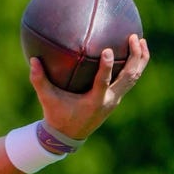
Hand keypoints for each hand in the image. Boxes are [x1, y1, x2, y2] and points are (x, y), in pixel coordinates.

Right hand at [33, 33, 149, 140]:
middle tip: (134, 37)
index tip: (108, 50)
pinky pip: (130, 80)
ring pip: (134, 78)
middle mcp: (108, 100)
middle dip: (134, 57)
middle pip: (129, 77)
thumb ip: (39, 80)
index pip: (103, 82)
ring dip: (139, 60)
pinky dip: (135, 66)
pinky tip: (134, 53)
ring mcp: (115, 100)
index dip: (107, 67)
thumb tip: (33, 59)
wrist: (68, 135)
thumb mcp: (47, 99)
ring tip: (140, 41)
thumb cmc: (56, 115)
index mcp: (94, 102)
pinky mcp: (116, 98)